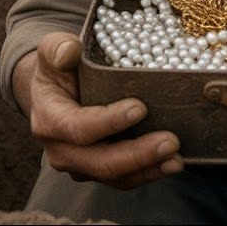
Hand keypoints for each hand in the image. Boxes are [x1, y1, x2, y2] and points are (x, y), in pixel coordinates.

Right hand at [13, 31, 182, 188]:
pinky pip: (122, 180)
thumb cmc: (58, 69)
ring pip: (114, 176)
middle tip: (170, 141)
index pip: (78, 128)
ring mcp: (79, 165)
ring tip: (176, 159)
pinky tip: (171, 164)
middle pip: (100, 161)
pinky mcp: (96, 172)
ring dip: (148, 169)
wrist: (53, 94)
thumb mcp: (51, 51)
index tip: (140, 108)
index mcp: (49, 119)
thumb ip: (57, 46)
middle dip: (137, 154)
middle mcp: (61, 149)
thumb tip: (69, 50)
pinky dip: (148, 174)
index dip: (109, 121)